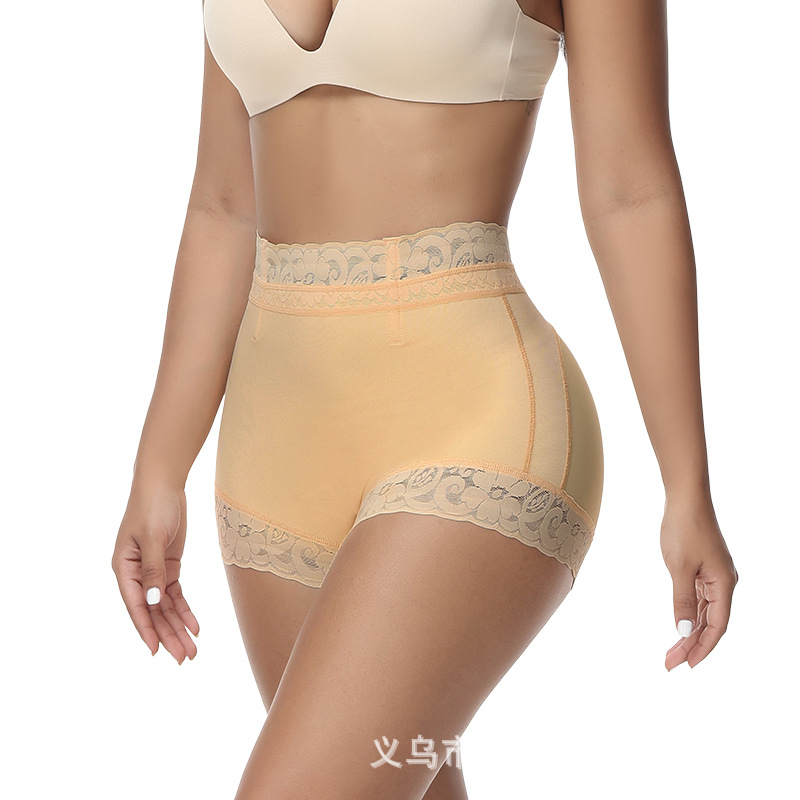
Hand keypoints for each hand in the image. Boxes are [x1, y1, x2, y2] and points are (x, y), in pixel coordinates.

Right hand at [111, 479, 199, 662]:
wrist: (164, 483)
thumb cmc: (152, 506)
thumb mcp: (152, 537)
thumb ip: (153, 570)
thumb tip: (152, 601)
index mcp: (123, 568)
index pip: (135, 605)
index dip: (145, 629)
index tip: (155, 651)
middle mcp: (135, 574)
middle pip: (152, 611)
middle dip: (168, 634)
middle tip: (185, 657)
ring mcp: (152, 571)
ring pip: (164, 606)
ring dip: (178, 627)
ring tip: (193, 649)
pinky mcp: (168, 565)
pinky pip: (175, 594)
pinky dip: (185, 609)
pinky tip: (195, 626)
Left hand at [660, 492, 737, 670]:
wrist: (685, 499)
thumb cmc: (684, 529)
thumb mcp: (680, 567)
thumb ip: (682, 600)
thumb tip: (684, 631)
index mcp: (724, 584)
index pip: (717, 626)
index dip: (703, 647)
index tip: (688, 665)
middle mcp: (724, 583)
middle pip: (711, 623)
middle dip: (692, 645)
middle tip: (670, 664)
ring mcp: (714, 576)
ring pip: (704, 613)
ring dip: (689, 633)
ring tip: (671, 652)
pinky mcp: (703, 569)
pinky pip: (699, 600)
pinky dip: (689, 614)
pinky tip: (679, 627)